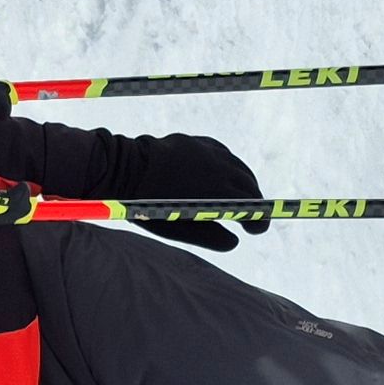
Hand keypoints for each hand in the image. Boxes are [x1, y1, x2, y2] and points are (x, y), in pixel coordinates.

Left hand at [134, 131, 267, 252]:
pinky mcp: (200, 142)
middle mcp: (218, 167)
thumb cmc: (148, 204)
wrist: (124, 169)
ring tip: (243, 199)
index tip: (259, 229)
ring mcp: (210, 152)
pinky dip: (231, 168)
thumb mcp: (176, 228)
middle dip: (254, 203)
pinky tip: (227, 177)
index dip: (258, 219)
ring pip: (239, 168)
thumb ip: (208, 237)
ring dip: (245, 184)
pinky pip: (225, 155)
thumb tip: (234, 242)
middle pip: (248, 185)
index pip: (250, 204)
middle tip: (252, 219)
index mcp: (215, 190)